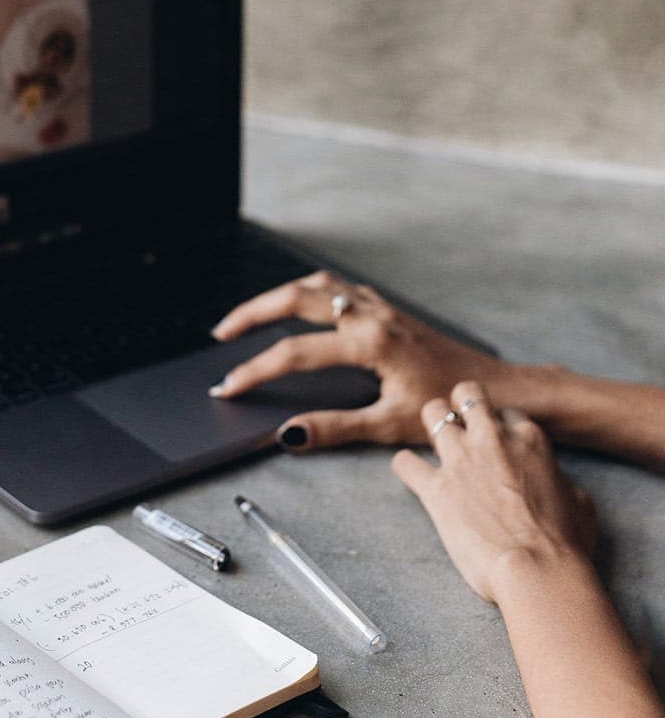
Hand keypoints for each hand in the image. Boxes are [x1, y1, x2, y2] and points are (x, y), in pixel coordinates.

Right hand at [211, 270, 510, 450]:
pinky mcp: (386, 309)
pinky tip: (299, 307)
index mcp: (368, 342)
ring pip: (317, 284)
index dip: (255, 371)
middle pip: (296, 298)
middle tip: (221, 333)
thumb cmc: (448, 406)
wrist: (497, 390)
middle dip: (252, 313)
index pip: (294, 353)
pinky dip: (308, 292)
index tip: (229, 386)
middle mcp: (370, 315)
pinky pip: (337, 287)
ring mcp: (378, 307)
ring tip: (249, 315)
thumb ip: (334, 428)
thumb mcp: (389, 424)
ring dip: (278, 295)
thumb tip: (289, 434)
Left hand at [391, 382, 595, 602]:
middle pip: (467, 393)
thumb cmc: (565, 543)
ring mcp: (460, 460)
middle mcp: (492, 440)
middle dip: (459, 405)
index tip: (496, 442)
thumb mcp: (579, 500)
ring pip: (432, 412)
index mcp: (529, 439)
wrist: (538, 570)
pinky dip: (406, 466)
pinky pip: (405, 461)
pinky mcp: (435, 487)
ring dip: (431, 425)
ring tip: (435, 443)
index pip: (507, 411)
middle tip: (458, 427)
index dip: (500, 426)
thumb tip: (549, 477)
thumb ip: (556, 477)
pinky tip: (413, 475)